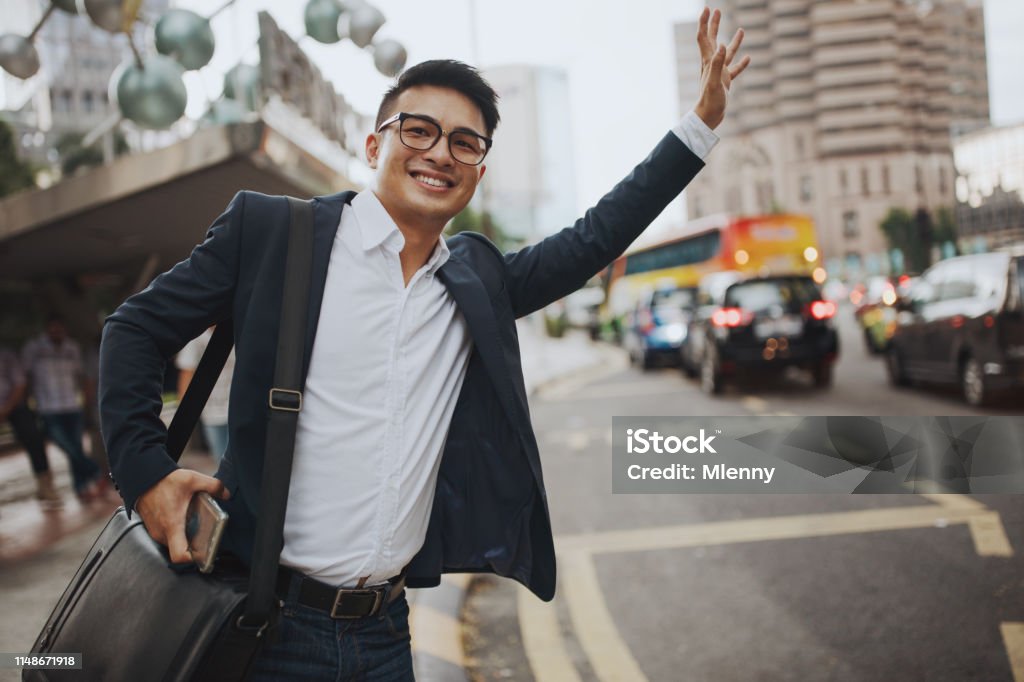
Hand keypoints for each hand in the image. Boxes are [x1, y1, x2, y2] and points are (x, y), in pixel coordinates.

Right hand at [136, 469, 229, 563]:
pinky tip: (186, 520)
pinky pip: (168, 538)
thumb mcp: (193, 479)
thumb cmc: (165, 481)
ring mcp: (156, 532)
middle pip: (180, 551)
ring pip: (174, 544)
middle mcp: (162, 533)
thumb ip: (213, 486)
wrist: (144, 479)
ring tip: (196, 525)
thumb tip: (226, 494)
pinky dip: (178, 533)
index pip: (179, 555)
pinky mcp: (154, 530)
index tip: (205, 552)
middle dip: (194, 546)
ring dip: (185, 538)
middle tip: (206, 535)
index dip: (193, 558)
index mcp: (172, 525)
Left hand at [693, 7, 750, 129]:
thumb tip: (720, 45)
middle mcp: (712, 65)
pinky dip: (741, 63)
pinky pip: (735, 69)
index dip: (704, 22)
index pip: (704, 37)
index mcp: (708, 61)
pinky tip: (749, 58)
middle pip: (712, 40)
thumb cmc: (709, 102)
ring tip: (742, 30)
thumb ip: (717, 64)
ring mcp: (719, 73)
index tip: (708, 8)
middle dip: (714, 24)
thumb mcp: (714, 82)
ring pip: (727, 53)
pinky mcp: (725, 82)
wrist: (708, 118)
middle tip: (717, 10)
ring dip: (734, 41)